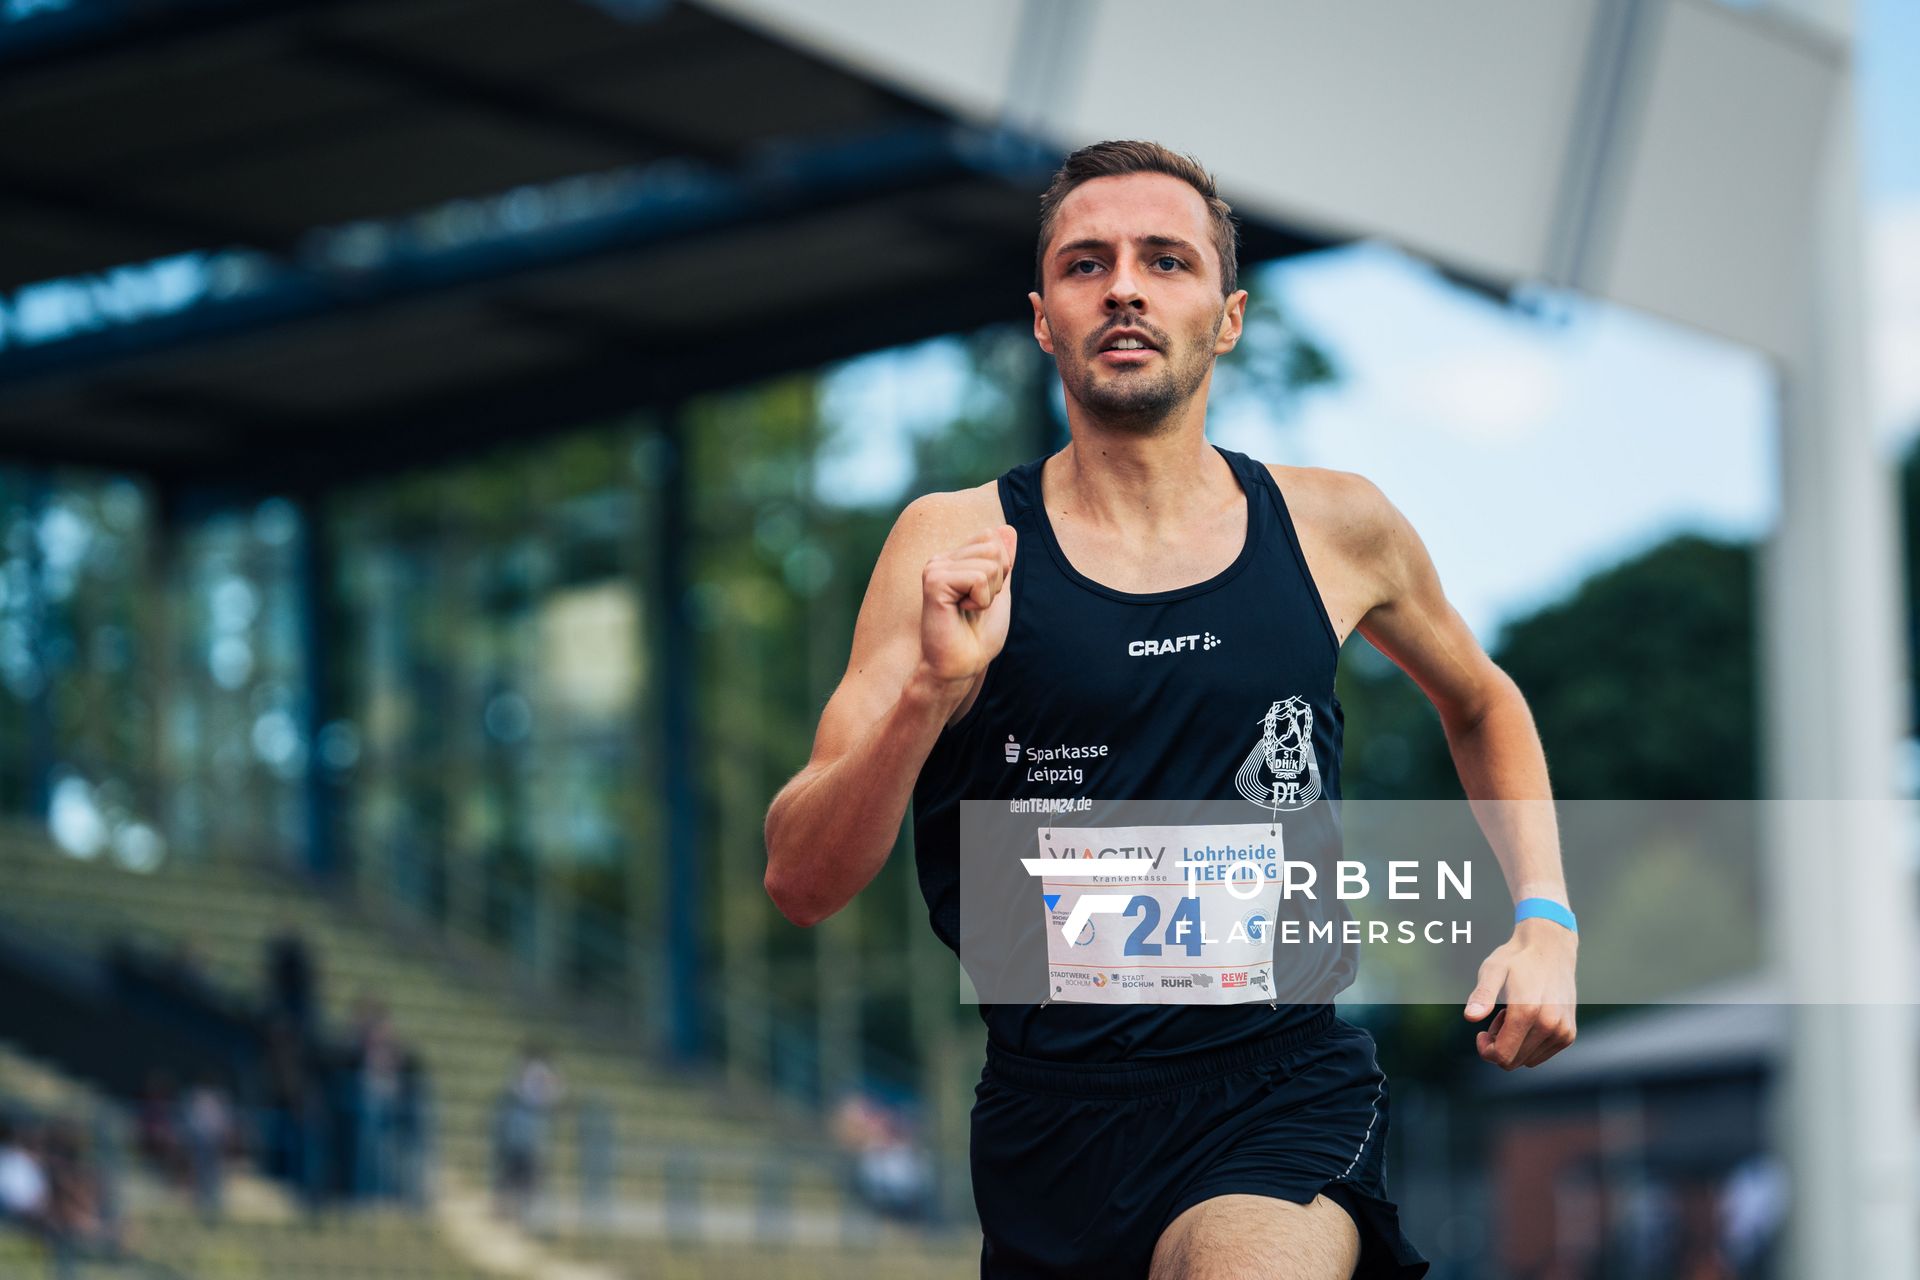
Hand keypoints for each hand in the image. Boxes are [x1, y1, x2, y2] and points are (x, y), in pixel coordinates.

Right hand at [919, 524, 1017, 687]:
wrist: (962, 665)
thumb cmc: (978, 635)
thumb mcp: (999, 592)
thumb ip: (1003, 560)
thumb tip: (1008, 528)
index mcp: (953, 558)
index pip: (993, 538)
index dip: (1001, 569)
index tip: (983, 595)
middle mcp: (941, 559)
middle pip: (993, 547)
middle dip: (997, 581)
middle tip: (975, 605)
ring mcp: (935, 568)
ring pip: (989, 563)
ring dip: (989, 594)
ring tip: (968, 610)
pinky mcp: (934, 582)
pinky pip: (978, 578)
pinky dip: (981, 600)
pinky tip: (962, 612)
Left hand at [1464, 917, 1577, 1069]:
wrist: (1551, 947)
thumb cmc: (1517, 958)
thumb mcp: (1493, 970)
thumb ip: (1482, 994)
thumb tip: (1470, 1017)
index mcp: (1528, 1011)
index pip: (1503, 1056)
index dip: (1486, 1050)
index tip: (1481, 1032)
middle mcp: (1549, 1025)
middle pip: (1514, 1061)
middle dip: (1499, 1045)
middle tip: (1499, 1017)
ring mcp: (1562, 1031)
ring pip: (1528, 1060)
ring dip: (1515, 1043)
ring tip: (1514, 1015)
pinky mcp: (1569, 1034)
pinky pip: (1542, 1054)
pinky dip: (1530, 1043)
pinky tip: (1529, 1017)